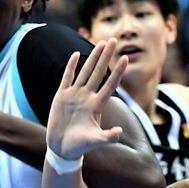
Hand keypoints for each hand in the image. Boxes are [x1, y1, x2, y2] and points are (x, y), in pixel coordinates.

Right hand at [46, 39, 126, 159]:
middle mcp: (88, 97)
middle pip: (99, 72)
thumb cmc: (80, 145)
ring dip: (93, 57)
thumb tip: (119, 133)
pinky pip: (67, 77)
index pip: (111, 84)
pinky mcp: (62, 96)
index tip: (126, 58)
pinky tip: (76, 54)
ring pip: (85, 71)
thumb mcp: (95, 141)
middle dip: (106, 56)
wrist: (62, 148)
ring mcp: (75, 95)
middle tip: (114, 39)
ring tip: (101, 43)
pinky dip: (71, 66)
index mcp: (97, 105)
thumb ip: (107, 137)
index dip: (118, 72)